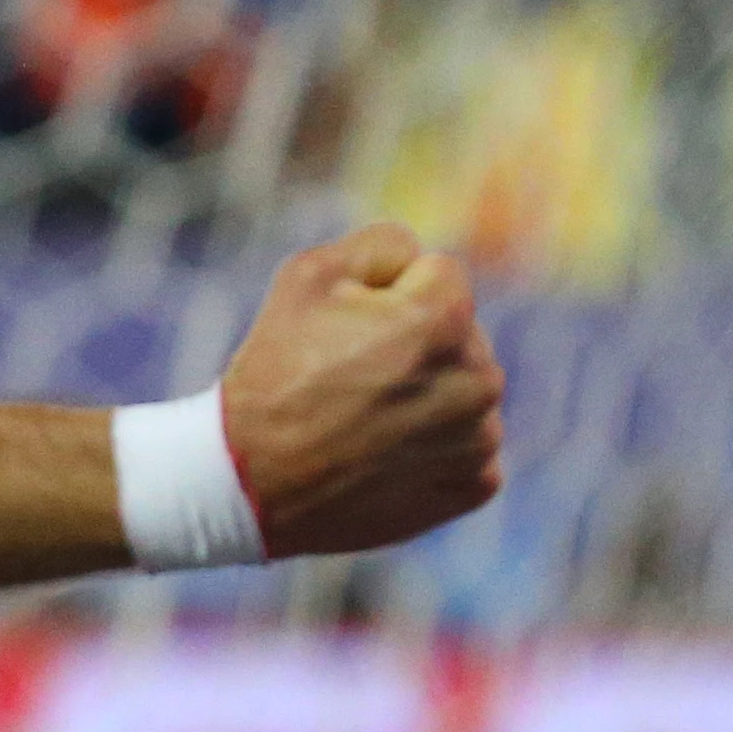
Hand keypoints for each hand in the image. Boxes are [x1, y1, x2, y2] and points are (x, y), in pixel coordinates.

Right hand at [216, 223, 503, 557]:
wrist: (252, 482)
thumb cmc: (276, 370)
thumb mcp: (308, 274)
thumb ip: (382, 245)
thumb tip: (420, 260)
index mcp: (444, 321)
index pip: (439, 275)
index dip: (389, 293)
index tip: (347, 328)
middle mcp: (478, 381)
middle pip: (458, 334)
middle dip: (416, 342)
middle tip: (349, 375)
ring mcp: (479, 440)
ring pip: (464, 389)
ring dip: (429, 394)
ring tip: (364, 417)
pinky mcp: (474, 487)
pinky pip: (468, 446)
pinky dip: (436, 447)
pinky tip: (385, 453)